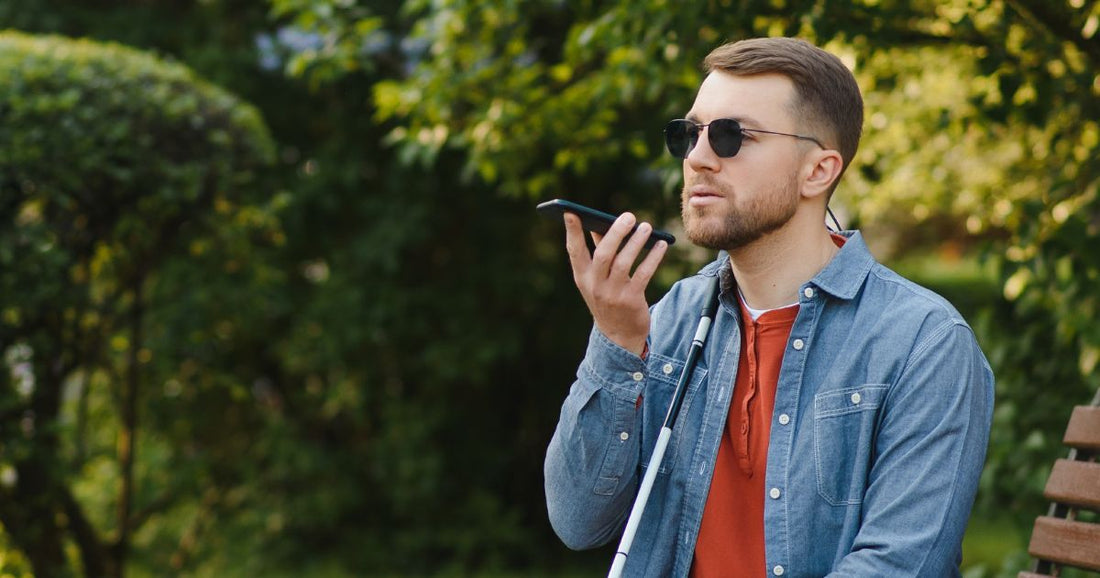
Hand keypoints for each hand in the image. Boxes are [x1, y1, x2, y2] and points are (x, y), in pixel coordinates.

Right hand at [564, 212, 668, 355]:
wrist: (619, 335)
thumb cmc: (608, 297)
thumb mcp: (597, 278)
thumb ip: (599, 252)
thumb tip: (602, 224)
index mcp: (582, 277)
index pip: (574, 251)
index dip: (571, 232)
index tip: (570, 212)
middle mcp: (594, 285)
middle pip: (603, 254)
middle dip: (615, 233)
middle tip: (629, 216)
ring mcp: (612, 294)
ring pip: (624, 263)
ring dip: (636, 242)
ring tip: (646, 227)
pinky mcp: (631, 300)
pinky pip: (643, 274)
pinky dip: (653, 257)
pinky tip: (661, 245)